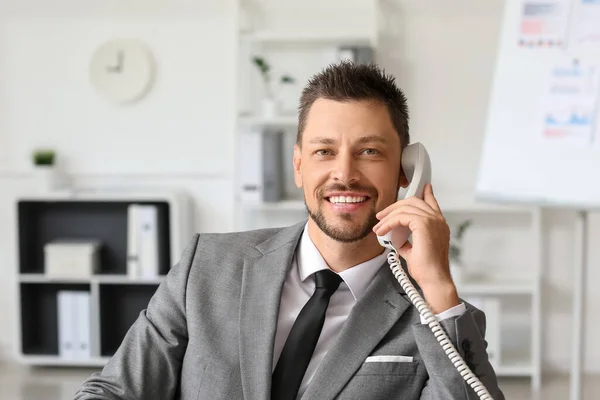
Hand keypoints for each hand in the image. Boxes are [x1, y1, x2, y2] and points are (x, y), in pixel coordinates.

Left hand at [372, 184, 458, 312]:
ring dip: (388, 216)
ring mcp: (433, 221)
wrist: (433, 279)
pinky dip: (389, 222)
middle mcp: (438, 220)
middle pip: (414, 201)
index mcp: (439, 225)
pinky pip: (401, 216)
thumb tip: (396, 240)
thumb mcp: (414, 251)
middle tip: (382, 215)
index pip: (432, 203)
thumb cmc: (427, 269)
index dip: (426, 194)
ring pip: (406, 207)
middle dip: (395, 206)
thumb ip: (407, 241)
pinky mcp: (424, 224)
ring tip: (378, 226)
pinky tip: (383, 230)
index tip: (423, 187)